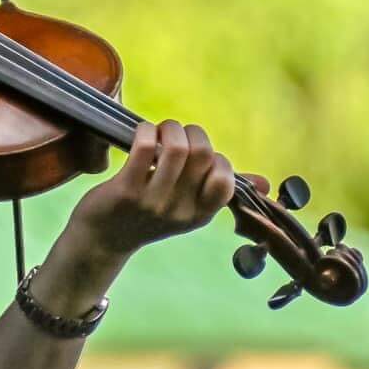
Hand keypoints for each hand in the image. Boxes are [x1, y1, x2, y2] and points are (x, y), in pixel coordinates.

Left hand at [65, 120, 262, 257]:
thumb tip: (266, 184)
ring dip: (169, 128)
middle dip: (192, 133)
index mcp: (201, 214)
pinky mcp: (126, 191)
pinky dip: (146, 131)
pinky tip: (141, 135)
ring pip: (176, 148)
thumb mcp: (188, 209)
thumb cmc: (146, 216)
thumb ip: (220, 191)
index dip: (215, 158)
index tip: (196, 156)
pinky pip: (144, 148)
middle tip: (175, 136)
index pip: (226, 180)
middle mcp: (181, 211)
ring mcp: (154, 201)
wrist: (101, 241)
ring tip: (158, 133)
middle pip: (203, 155)